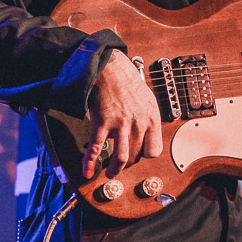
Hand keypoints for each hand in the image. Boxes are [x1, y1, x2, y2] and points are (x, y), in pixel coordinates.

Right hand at [83, 49, 162, 178]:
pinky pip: (96, 149)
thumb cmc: (127, 82)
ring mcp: (121, 124)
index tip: (139, 157)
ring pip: (121, 158)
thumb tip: (145, 135)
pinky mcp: (103, 123)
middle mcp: (139, 123)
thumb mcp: (147, 100)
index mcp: (152, 117)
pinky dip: (90, 163)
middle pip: (136, 156)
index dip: (145, 156)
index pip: (154, 150)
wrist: (110, 68)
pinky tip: (88, 171)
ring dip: (115, 170)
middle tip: (121, 165)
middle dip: (128, 164)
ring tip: (110, 173)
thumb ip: (147, 119)